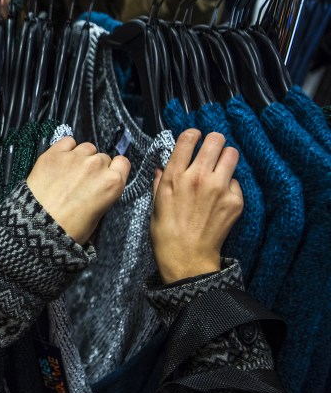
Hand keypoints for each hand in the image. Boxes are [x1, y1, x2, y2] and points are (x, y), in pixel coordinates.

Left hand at [26, 138, 129, 244]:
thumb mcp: (96, 219)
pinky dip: (66, 148)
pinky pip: (67, 141)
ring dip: (81, 157)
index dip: (114, 169)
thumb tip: (97, 190)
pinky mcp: (55, 153)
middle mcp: (96, 166)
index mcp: (112, 183)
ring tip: (69, 171)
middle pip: (102, 157)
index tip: (106, 175)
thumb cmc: (68, 229)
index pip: (123, 163)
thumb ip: (102, 197)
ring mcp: (75, 157)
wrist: (37, 225)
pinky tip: (60, 160)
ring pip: (86, 148)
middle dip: (95, 167)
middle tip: (82, 181)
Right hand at [151, 130, 242, 283]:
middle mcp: (198, 177)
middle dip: (213, 142)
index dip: (193, 135)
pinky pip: (236, 181)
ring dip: (225, 158)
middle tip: (211, 150)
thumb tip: (163, 167)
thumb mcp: (156, 202)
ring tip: (219, 169)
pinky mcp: (235, 200)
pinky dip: (229, 186)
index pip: (188, 138)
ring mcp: (219, 188)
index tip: (194, 139)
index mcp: (175, 176)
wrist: (187, 257)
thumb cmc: (167, 232)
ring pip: (232, 154)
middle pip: (215, 139)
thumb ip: (161, 180)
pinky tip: (220, 198)